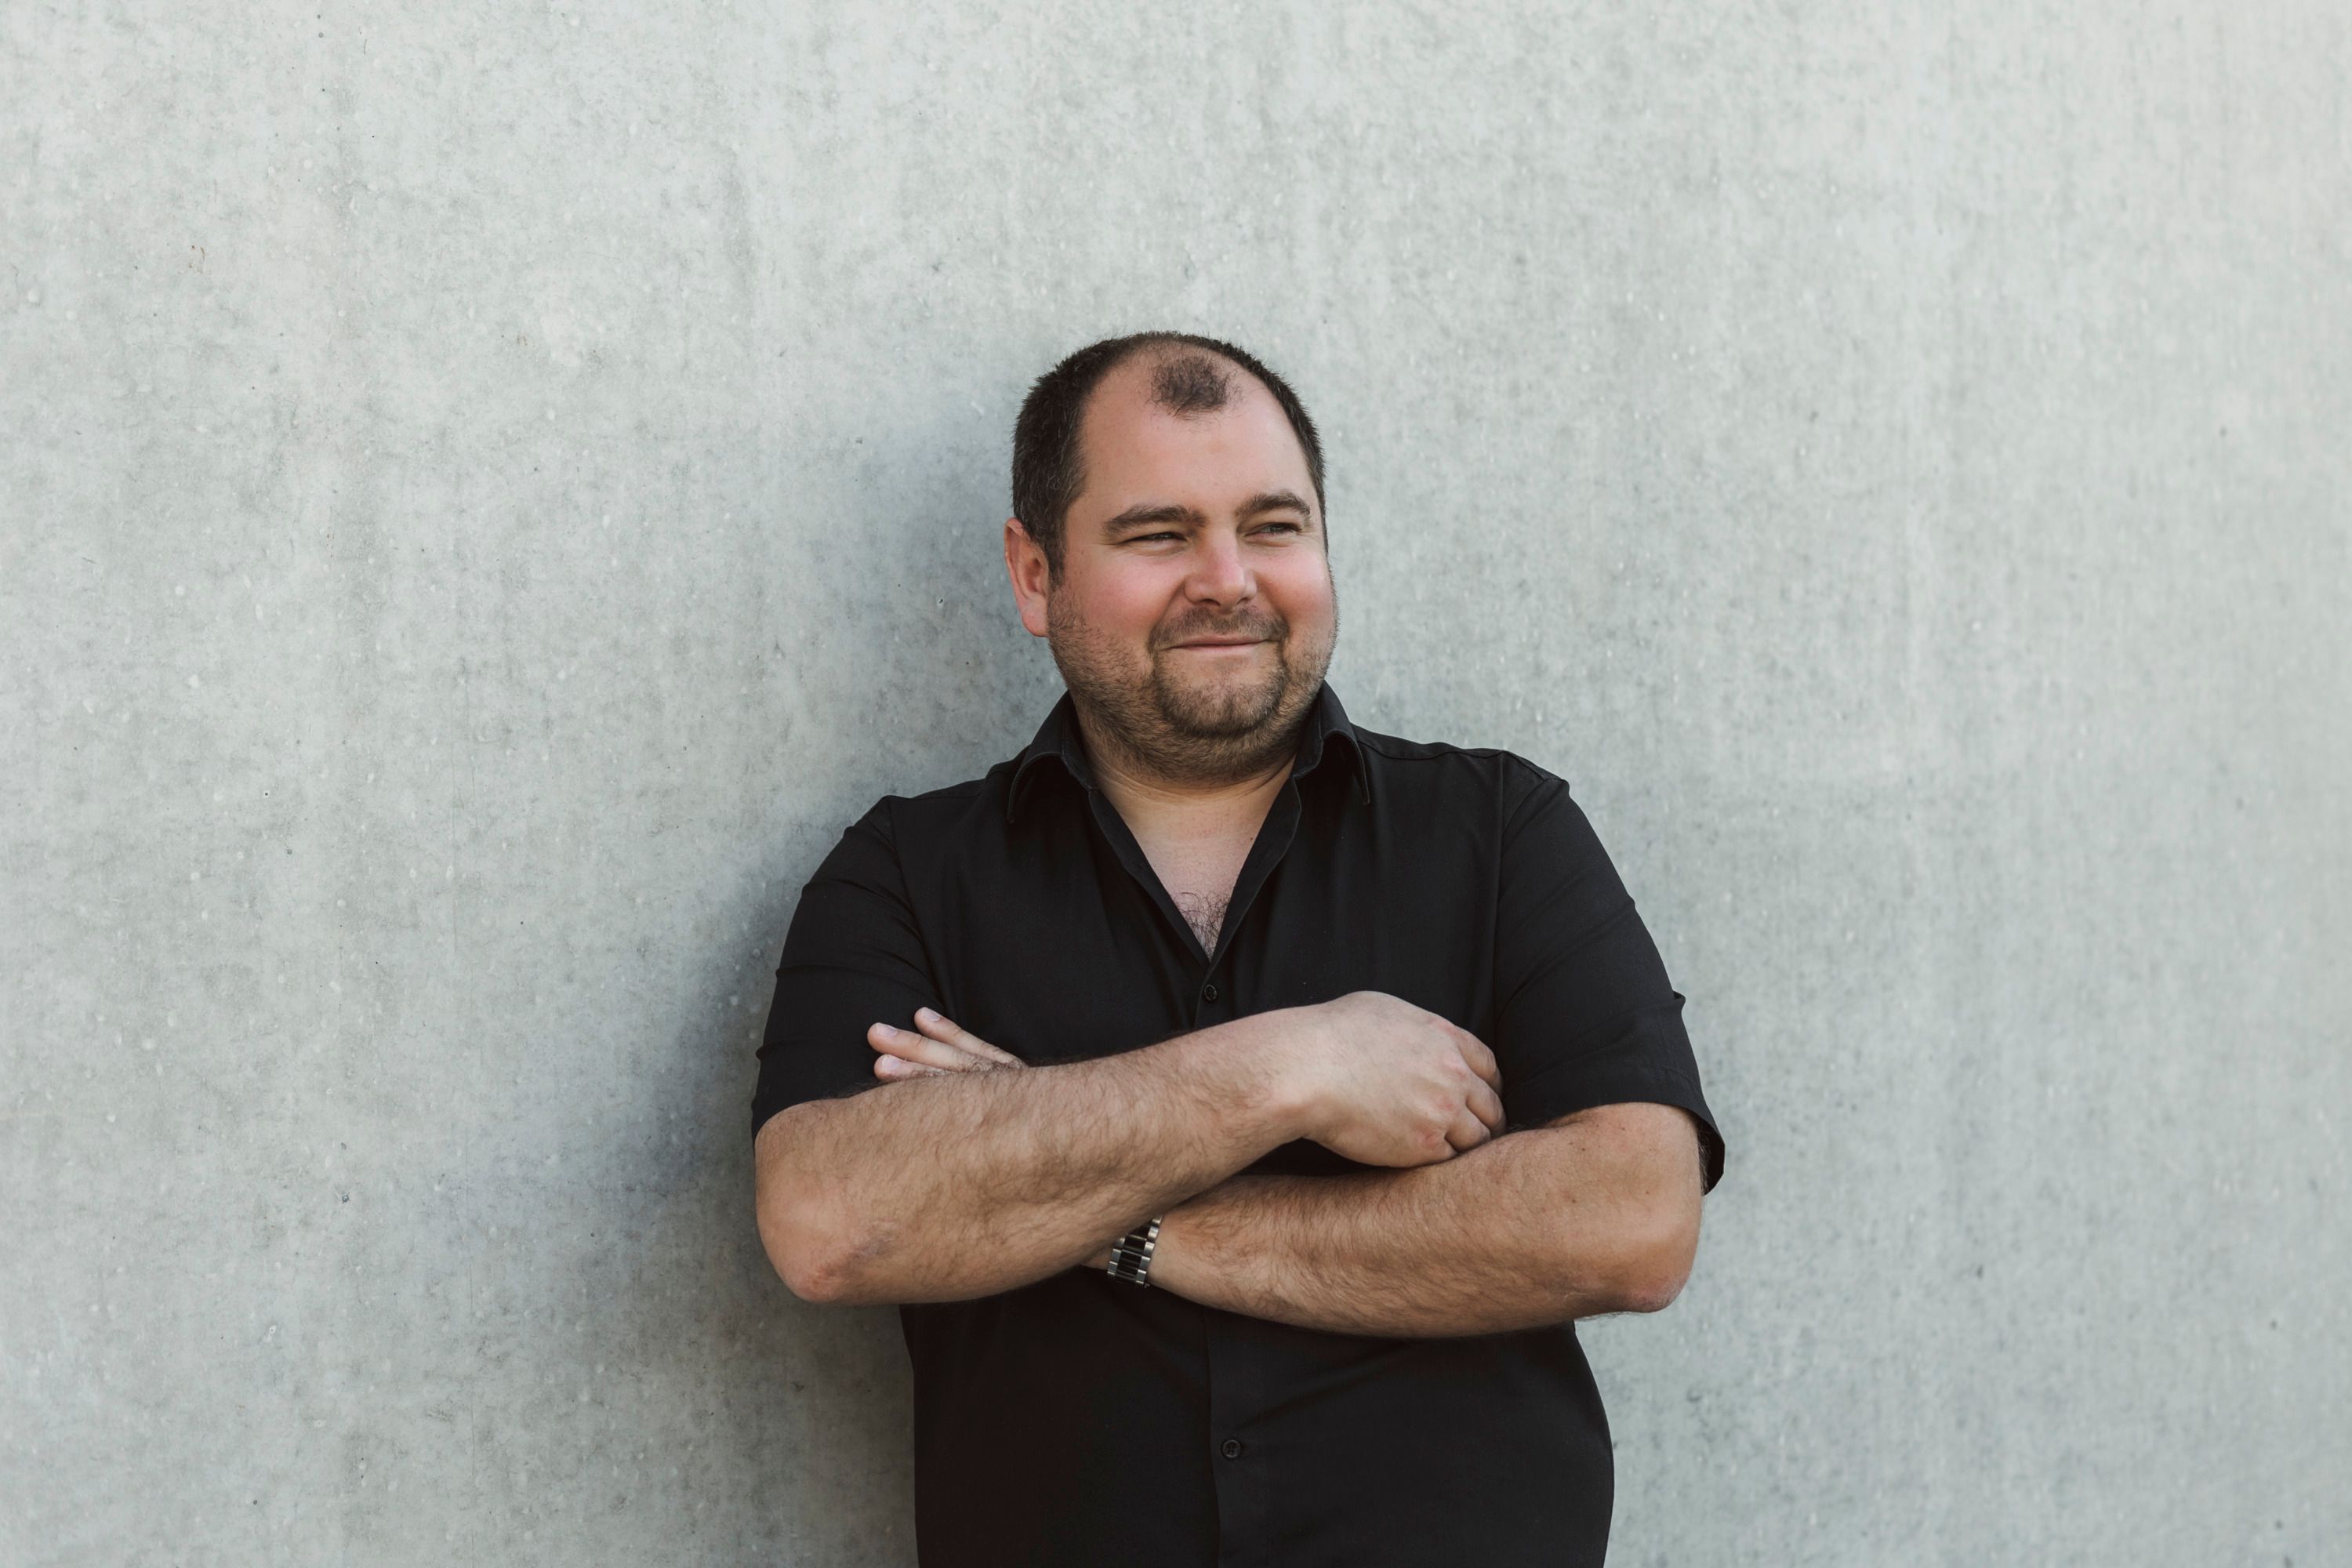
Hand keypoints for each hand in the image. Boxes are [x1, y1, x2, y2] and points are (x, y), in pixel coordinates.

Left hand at [867, 1012, 1115, 1269]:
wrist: (1148, 1214)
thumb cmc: (1108, 1178)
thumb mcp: (1068, 1143)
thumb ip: (1038, 1130)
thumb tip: (1007, 1131)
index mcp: (1036, 1099)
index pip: (984, 1061)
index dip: (950, 1038)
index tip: (919, 1017)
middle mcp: (1029, 1108)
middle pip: (964, 1072)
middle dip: (918, 1052)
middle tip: (875, 1033)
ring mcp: (1026, 1133)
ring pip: (962, 1098)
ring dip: (917, 1078)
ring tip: (878, 1064)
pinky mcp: (1024, 1162)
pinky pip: (974, 1137)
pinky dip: (939, 1113)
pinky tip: (904, 1116)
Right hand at [1283, 991, 1506, 1166]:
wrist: (1306, 1071)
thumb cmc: (1330, 1035)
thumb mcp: (1383, 1009)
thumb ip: (1416, 1027)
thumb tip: (1419, 1036)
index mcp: (1445, 1038)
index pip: (1489, 1067)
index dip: (1487, 1085)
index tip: (1479, 1097)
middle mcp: (1452, 1074)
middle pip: (1491, 1106)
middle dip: (1486, 1120)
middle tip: (1476, 1131)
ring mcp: (1441, 1111)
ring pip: (1478, 1138)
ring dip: (1469, 1145)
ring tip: (1455, 1152)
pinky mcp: (1423, 1146)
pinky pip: (1450, 1160)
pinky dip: (1443, 1162)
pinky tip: (1429, 1161)